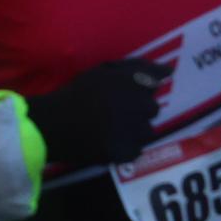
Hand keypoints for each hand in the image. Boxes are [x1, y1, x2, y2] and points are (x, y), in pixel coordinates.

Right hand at [25, 58, 172, 166]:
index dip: (149, 85)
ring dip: (137, 128)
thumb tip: (168, 71)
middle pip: (153, 108)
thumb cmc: (77, 93)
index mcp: (127, 82)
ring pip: (148, 130)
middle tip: (121, 110)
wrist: (52, 124)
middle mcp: (133, 105)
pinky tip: (112, 139)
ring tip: (117, 126)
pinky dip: (128, 146)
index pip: (154, 81)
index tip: (142, 89)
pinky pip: (138, 150)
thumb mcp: (102, 72)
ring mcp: (129, 131)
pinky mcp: (123, 152)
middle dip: (140, 108)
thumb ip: (134, 68)